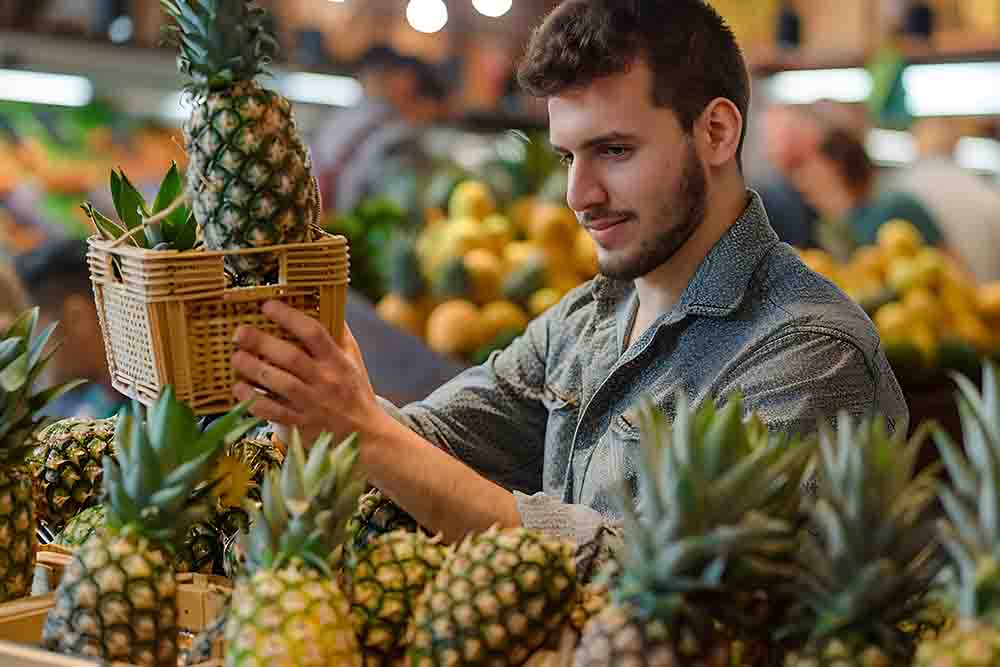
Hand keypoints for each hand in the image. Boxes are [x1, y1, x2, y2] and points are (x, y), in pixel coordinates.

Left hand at [231, 301, 382, 446]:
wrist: (365, 434)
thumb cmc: (355, 391)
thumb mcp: (353, 360)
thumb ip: (340, 334)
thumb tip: (324, 305)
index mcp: (337, 361)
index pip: (314, 333)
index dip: (289, 317)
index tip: (268, 306)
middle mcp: (325, 380)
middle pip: (291, 357)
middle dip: (262, 342)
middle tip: (240, 332)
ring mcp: (312, 404)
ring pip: (279, 383)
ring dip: (254, 369)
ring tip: (236, 357)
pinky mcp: (301, 424)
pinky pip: (273, 412)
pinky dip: (253, 400)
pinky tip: (238, 389)